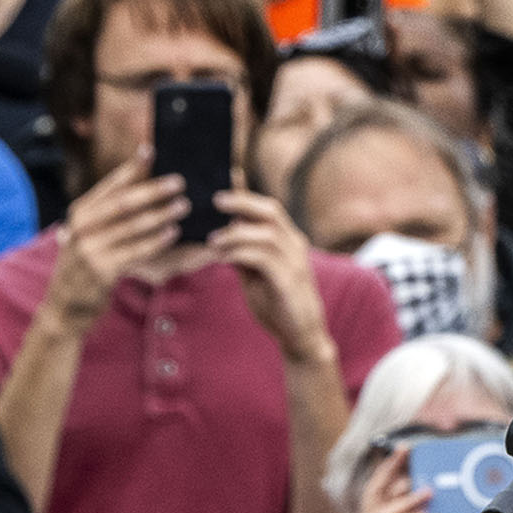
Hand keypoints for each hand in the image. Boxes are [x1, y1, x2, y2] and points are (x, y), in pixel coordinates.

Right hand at [46, 147, 187, 329]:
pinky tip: (173, 232)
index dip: (131, 168)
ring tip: (183, 205)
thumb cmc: (90, 262)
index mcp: (80, 213)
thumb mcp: (92, 233)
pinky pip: (134, 252)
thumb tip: (143, 175)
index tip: (151, 150)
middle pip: (121, 203)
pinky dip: (155, 241)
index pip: (110, 185)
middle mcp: (80, 228)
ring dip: (160, 214)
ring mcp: (89, 250)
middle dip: (152, 190)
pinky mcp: (101, 271)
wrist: (65, 305)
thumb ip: (112, 210)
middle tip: (179, 181)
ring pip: (131, 226)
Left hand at [210, 185, 333, 363]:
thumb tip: (221, 234)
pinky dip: (240, 252)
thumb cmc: (277, 303)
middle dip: (242, 201)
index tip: (226, 176)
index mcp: (288, 240)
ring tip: (212, 239)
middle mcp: (294, 245)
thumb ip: (243, 253)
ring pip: (266, 232)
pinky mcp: (288, 281)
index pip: (268, 207)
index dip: (246, 192)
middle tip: (215, 199)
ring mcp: (294, 262)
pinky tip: (223, 256)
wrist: (300, 336)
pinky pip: (263, 258)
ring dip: (235, 232)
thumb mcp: (255, 274)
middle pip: (270, 210)